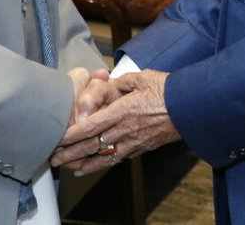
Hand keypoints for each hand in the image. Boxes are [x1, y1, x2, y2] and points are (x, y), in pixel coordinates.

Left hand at [52, 70, 179, 173]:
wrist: (191, 108)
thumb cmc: (168, 90)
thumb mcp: (143, 77)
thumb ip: (121, 81)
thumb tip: (108, 81)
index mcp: (123, 111)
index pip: (92, 125)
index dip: (73, 134)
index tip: (57, 138)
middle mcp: (125, 129)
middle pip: (93, 144)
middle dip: (71, 152)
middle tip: (53, 157)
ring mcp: (133, 141)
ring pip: (103, 156)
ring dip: (83, 162)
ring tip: (67, 166)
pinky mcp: (141, 148)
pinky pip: (117, 158)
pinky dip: (102, 165)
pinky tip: (90, 168)